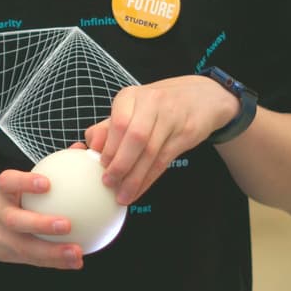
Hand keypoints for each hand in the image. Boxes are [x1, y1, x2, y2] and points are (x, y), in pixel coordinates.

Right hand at [0, 169, 84, 269]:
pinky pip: (33, 260)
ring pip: (25, 247)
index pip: (8, 182)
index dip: (25, 182)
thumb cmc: (5, 197)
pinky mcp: (8, 256)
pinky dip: (55, 262)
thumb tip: (80, 149)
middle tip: (67, 224)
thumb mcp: (15, 181)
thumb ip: (47, 167)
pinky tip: (76, 262)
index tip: (46, 183)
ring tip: (77, 253)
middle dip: (40, 224)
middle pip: (15, 221)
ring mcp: (0, 238)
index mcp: (0, 191)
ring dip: (53, 252)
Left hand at [86, 76, 238, 205]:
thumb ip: (108, 127)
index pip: (119, 123)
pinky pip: (164, 161)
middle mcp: (152, 102)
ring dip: (134, 177)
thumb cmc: (157, 106)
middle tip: (108, 183)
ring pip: (151, 152)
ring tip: (122, 195)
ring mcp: (172, 118)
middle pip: (135, 137)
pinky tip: (138, 190)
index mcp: (131, 96)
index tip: (101, 167)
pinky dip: (148, 179)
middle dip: (120, 164)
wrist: (201, 96)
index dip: (110, 148)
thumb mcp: (131, 108)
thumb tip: (89, 146)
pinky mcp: (186, 133)